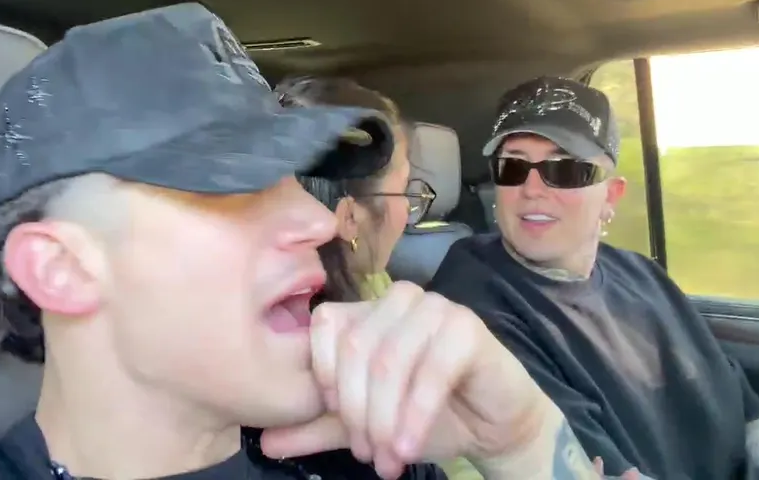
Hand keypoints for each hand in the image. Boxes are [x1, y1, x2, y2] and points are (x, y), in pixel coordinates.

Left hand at [259, 282, 546, 477]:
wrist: (494, 425)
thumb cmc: (429, 416)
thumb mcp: (366, 426)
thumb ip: (316, 427)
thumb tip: (264, 441)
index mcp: (368, 311)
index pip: (325, 324)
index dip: (325, 375)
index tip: (336, 421)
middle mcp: (397, 300)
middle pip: (356, 347)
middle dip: (357, 411)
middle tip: (367, 454)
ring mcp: (434, 307)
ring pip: (389, 360)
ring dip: (385, 418)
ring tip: (388, 458)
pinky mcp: (466, 326)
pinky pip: (430, 370)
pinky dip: (414, 415)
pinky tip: (408, 446)